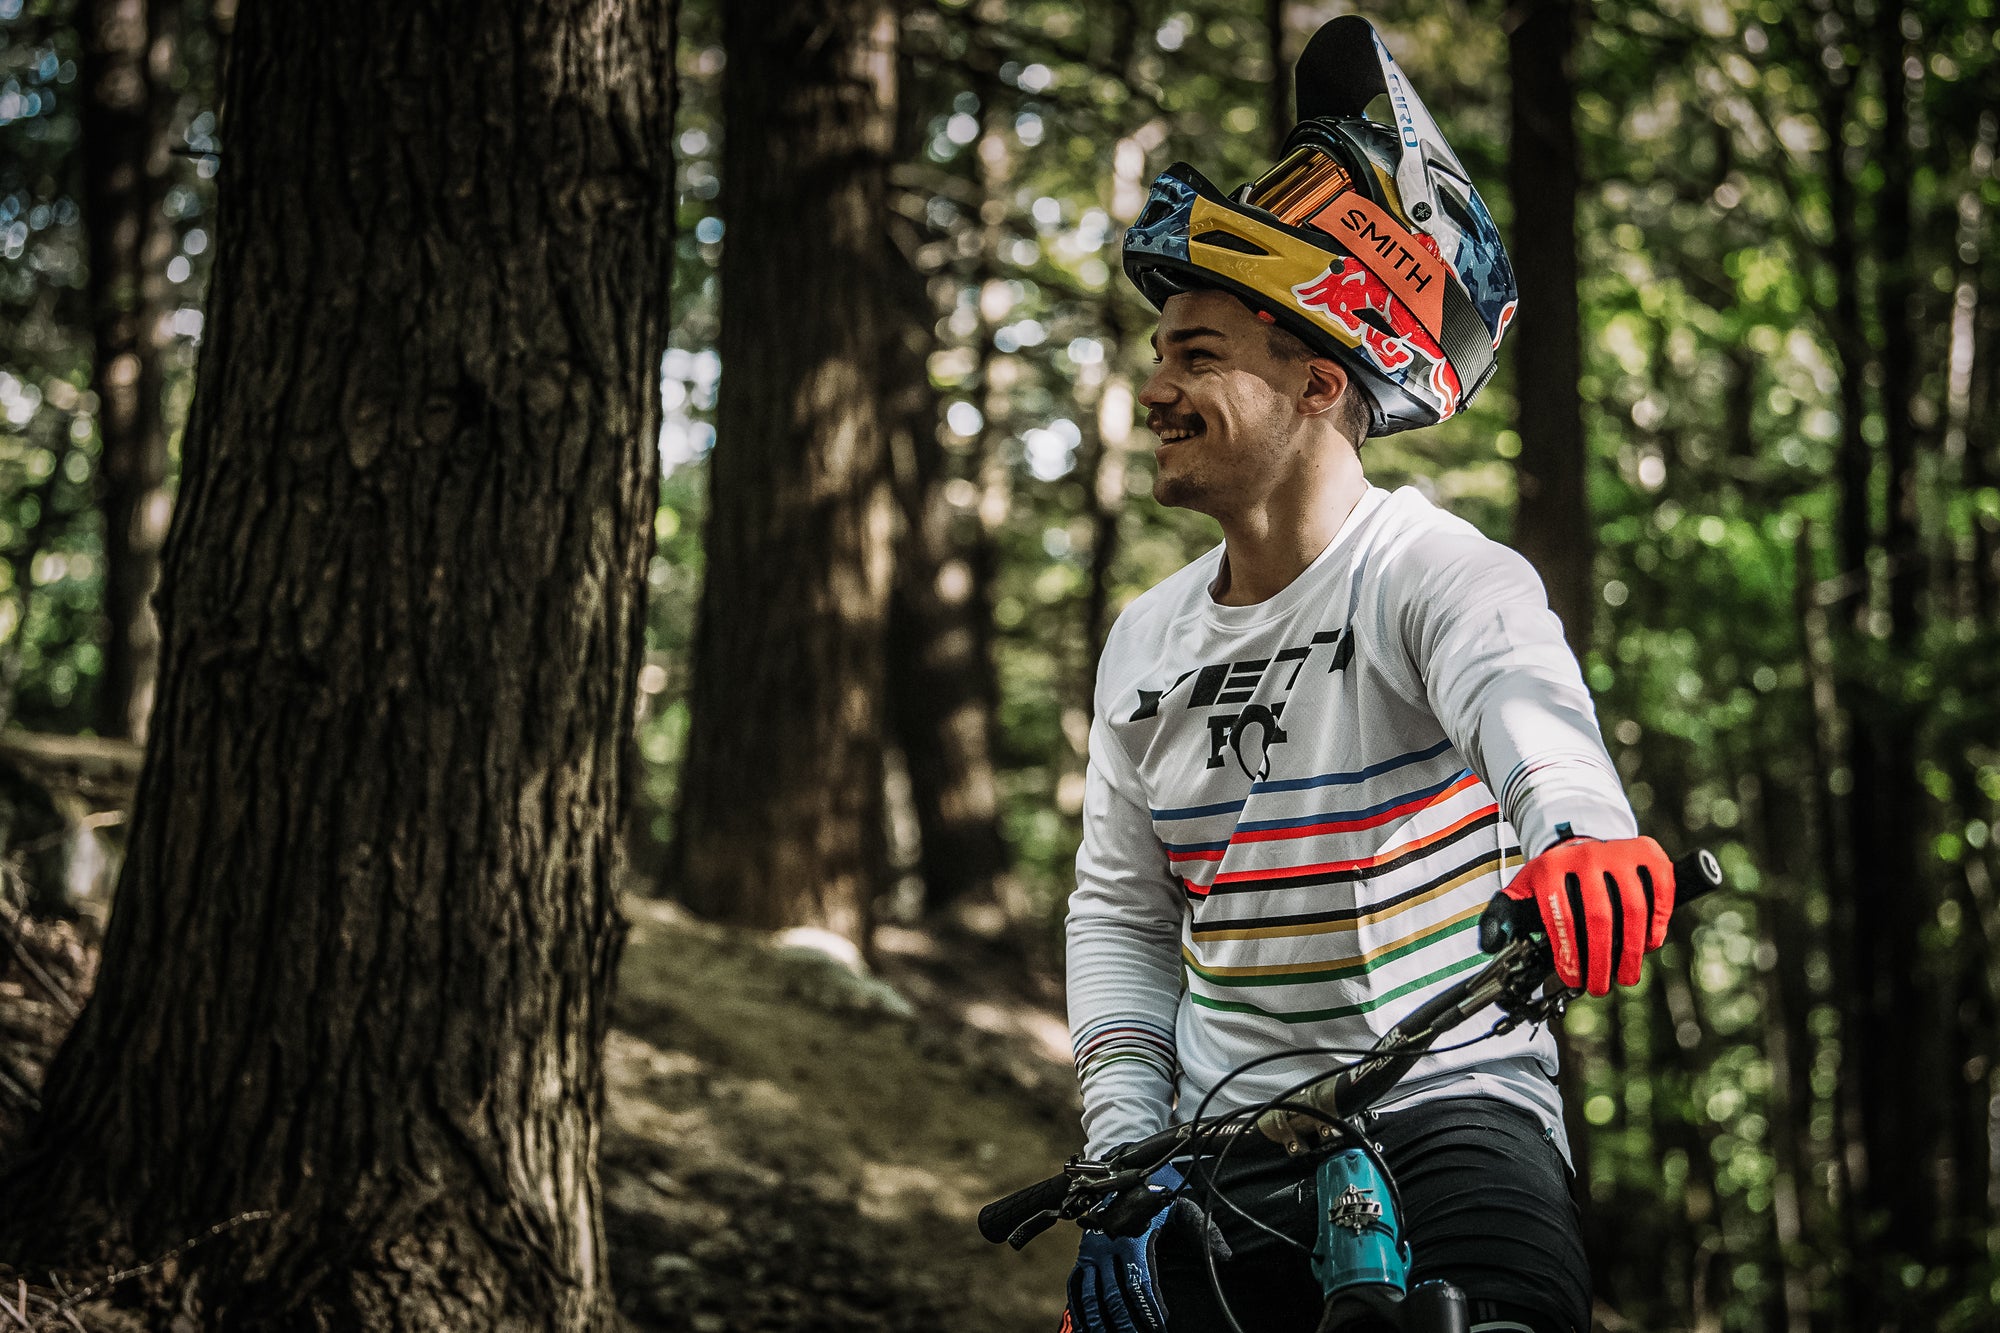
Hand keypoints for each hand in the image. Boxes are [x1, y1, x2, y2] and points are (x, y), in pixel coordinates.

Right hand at [1067, 1163, 1222, 1332]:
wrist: (1124, 1173)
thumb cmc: (1157, 1193)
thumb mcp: (1183, 1207)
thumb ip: (1204, 1231)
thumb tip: (1226, 1256)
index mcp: (1134, 1238)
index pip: (1140, 1284)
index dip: (1149, 1309)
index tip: (1159, 1326)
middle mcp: (1108, 1245)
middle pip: (1114, 1296)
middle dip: (1126, 1322)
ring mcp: (1091, 1250)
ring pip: (1090, 1295)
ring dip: (1099, 1321)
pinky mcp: (1082, 1254)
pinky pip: (1076, 1285)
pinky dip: (1079, 1309)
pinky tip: (1087, 1325)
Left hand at [1489, 834, 1673, 995]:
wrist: (1582, 845)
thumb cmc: (1554, 880)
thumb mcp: (1523, 890)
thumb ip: (1502, 916)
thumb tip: (1490, 945)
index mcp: (1551, 867)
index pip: (1561, 917)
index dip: (1569, 954)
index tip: (1573, 979)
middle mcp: (1585, 856)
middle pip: (1599, 917)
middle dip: (1601, 960)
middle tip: (1601, 987)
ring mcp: (1619, 852)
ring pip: (1633, 907)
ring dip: (1632, 950)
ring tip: (1626, 975)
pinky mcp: (1648, 853)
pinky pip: (1660, 890)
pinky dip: (1659, 921)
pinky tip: (1650, 943)